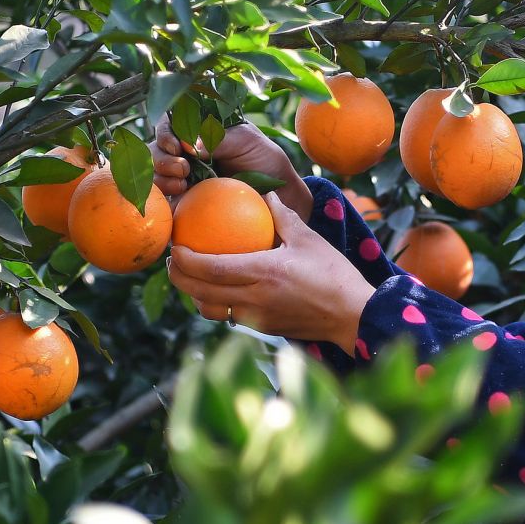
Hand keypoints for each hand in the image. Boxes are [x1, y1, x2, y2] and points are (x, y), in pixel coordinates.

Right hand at [154, 116, 312, 218]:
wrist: (279, 193)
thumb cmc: (263, 159)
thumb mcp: (246, 140)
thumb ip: (218, 139)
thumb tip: (189, 145)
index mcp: (196, 133)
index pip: (168, 126)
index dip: (165, 133)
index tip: (177, 146)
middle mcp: (184, 154)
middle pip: (154, 151)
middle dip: (161, 158)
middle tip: (183, 168)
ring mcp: (182, 179)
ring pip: (153, 176)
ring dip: (160, 179)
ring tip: (181, 184)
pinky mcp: (185, 204)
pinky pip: (165, 204)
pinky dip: (163, 202)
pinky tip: (177, 201)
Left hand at [168, 192, 375, 346]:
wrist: (351, 315)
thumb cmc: (333, 273)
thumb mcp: (308, 239)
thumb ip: (283, 217)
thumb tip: (268, 195)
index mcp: (263, 272)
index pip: (211, 269)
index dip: (186, 260)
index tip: (175, 247)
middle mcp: (254, 298)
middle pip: (201, 292)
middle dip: (179, 278)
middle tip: (173, 261)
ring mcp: (257, 317)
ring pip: (212, 310)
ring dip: (195, 295)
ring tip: (192, 277)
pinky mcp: (263, 328)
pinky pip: (231, 316)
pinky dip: (218, 304)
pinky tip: (221, 290)